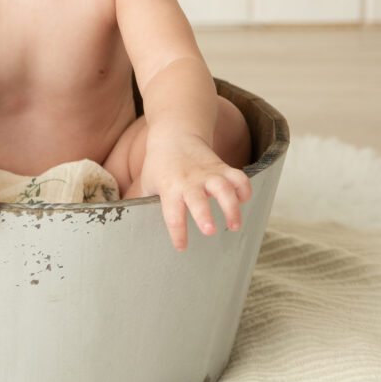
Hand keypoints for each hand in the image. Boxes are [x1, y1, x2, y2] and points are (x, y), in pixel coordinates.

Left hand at [138, 133, 251, 250]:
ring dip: (231, 207)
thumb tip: (136, 230)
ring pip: (224, 188)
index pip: (172, 213)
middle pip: (198, 198)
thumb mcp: (147, 183)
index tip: (182, 247)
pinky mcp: (222, 168)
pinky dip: (244, 189)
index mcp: (169, 188)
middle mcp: (189, 181)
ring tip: (234, 225)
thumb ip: (145, 206)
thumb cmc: (159, 165)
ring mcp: (208, 174)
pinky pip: (239, 177)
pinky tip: (243, 200)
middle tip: (209, 231)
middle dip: (204, 214)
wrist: (175, 134)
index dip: (178, 232)